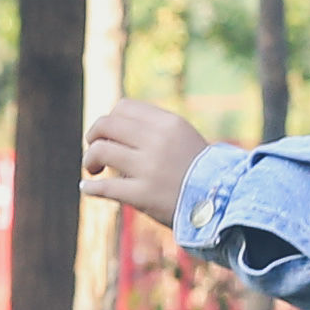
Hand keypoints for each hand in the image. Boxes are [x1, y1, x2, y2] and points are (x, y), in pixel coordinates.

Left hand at [80, 99, 207, 224]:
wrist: (222, 202)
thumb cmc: (199, 171)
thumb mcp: (182, 138)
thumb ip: (153, 129)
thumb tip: (112, 126)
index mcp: (168, 123)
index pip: (123, 107)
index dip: (110, 119)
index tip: (110, 134)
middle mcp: (157, 141)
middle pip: (106, 124)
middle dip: (93, 136)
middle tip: (95, 150)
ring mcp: (149, 168)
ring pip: (100, 151)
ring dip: (90, 160)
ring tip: (93, 170)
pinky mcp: (143, 195)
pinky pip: (105, 187)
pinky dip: (90, 188)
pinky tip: (86, 189)